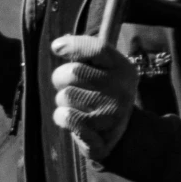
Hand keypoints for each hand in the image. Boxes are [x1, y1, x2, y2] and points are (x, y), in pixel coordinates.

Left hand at [49, 35, 136, 161]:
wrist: (122, 136)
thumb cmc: (103, 95)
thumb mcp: (104, 71)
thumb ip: (85, 54)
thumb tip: (58, 45)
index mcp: (124, 69)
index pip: (98, 49)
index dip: (73, 45)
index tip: (56, 48)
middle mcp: (121, 91)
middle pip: (73, 72)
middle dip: (61, 78)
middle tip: (69, 87)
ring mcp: (112, 115)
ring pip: (65, 96)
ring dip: (62, 101)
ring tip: (76, 106)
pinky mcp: (100, 137)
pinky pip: (65, 117)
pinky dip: (61, 117)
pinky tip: (72, 120)